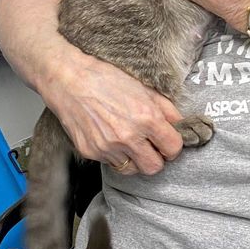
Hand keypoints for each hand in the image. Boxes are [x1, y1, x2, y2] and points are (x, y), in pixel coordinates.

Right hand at [46, 52, 183, 175]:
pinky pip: (111, 163)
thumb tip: (179, 125)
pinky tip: (111, 137)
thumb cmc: (106, 79)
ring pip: (132, 169)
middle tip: (152, 147)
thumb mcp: (144, 88)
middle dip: (156, 158)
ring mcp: (108, 147)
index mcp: (147, 118)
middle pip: (154, 167)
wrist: (70, 80)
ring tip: (130, 142)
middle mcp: (128, 137)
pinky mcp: (91, 152)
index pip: (173, 148)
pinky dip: (115, 155)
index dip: (173, 145)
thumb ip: (167, 110)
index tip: (168, 141)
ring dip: (135, 159)